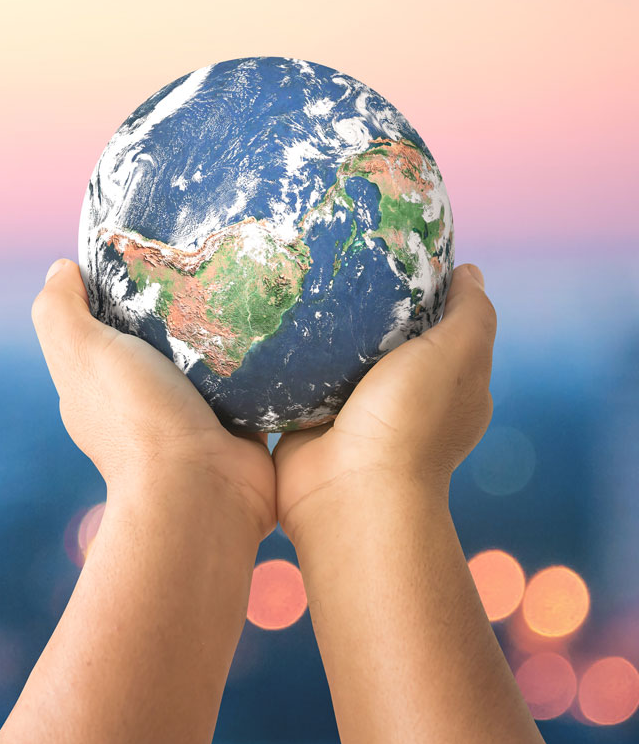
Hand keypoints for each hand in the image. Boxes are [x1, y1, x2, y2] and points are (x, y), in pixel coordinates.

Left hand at [32, 258, 275, 536]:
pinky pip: (249, 382)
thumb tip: (60, 268)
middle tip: (207, 260)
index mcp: (96, 383)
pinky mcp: (236, 425)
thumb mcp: (81, 351)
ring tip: (247, 282)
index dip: (116, 287)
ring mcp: (189, 415)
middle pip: (157, 336)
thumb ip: (60, 310)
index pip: (100, 324)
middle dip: (178, 304)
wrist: (201, 491)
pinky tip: (274, 326)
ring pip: (206, 357)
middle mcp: (139, 400)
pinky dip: (258, 360)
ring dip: (222, 330)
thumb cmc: (137, 415)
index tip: (148, 249)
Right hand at [274, 262, 496, 543]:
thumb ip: (470, 313)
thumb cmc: (410, 420)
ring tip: (297, 286)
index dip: (424, 291)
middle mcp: (404, 401)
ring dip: (322, 332)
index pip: (442, 327)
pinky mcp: (310, 421)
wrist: (348, 489)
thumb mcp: (456, 354)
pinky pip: (298, 381)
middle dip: (365, 307)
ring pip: (339, 359)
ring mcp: (355, 413)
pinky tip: (272, 327)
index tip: (392, 254)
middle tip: (335, 263)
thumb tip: (468, 271)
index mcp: (448, 387)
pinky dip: (289, 360)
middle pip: (386, 339)